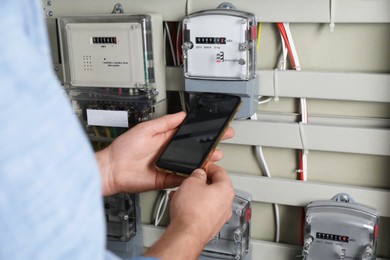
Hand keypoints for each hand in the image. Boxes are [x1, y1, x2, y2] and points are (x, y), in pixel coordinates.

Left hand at [96, 112, 233, 194]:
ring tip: (215, 155)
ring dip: (205, 160)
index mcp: (166, 138)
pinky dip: (193, 175)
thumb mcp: (146, 128)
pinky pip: (183, 177)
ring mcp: (170, 166)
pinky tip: (202, 171)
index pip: (189, 133)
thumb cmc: (124, 148)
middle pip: (194, 148)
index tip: (215, 126)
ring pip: (192, 163)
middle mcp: (170, 152)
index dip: (202, 130)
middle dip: (210, 144)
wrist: (113, 169)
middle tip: (223, 138)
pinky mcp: (167, 179)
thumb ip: (165, 123)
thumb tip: (181, 115)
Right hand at [144, 163, 234, 259]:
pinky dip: (196, 207)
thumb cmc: (191, 211)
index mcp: (226, 190)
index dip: (209, 167)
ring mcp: (220, 217)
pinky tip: (183, 206)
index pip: (220, 172)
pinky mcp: (212, 226)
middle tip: (191, 180)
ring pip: (209, 200)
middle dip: (201, 183)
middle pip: (216, 187)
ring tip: (183, 194)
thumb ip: (198, 174)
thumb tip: (199, 174)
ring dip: (197, 195)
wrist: (186, 234)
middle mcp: (227, 204)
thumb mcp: (191, 182)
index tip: (202, 166)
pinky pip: (205, 212)